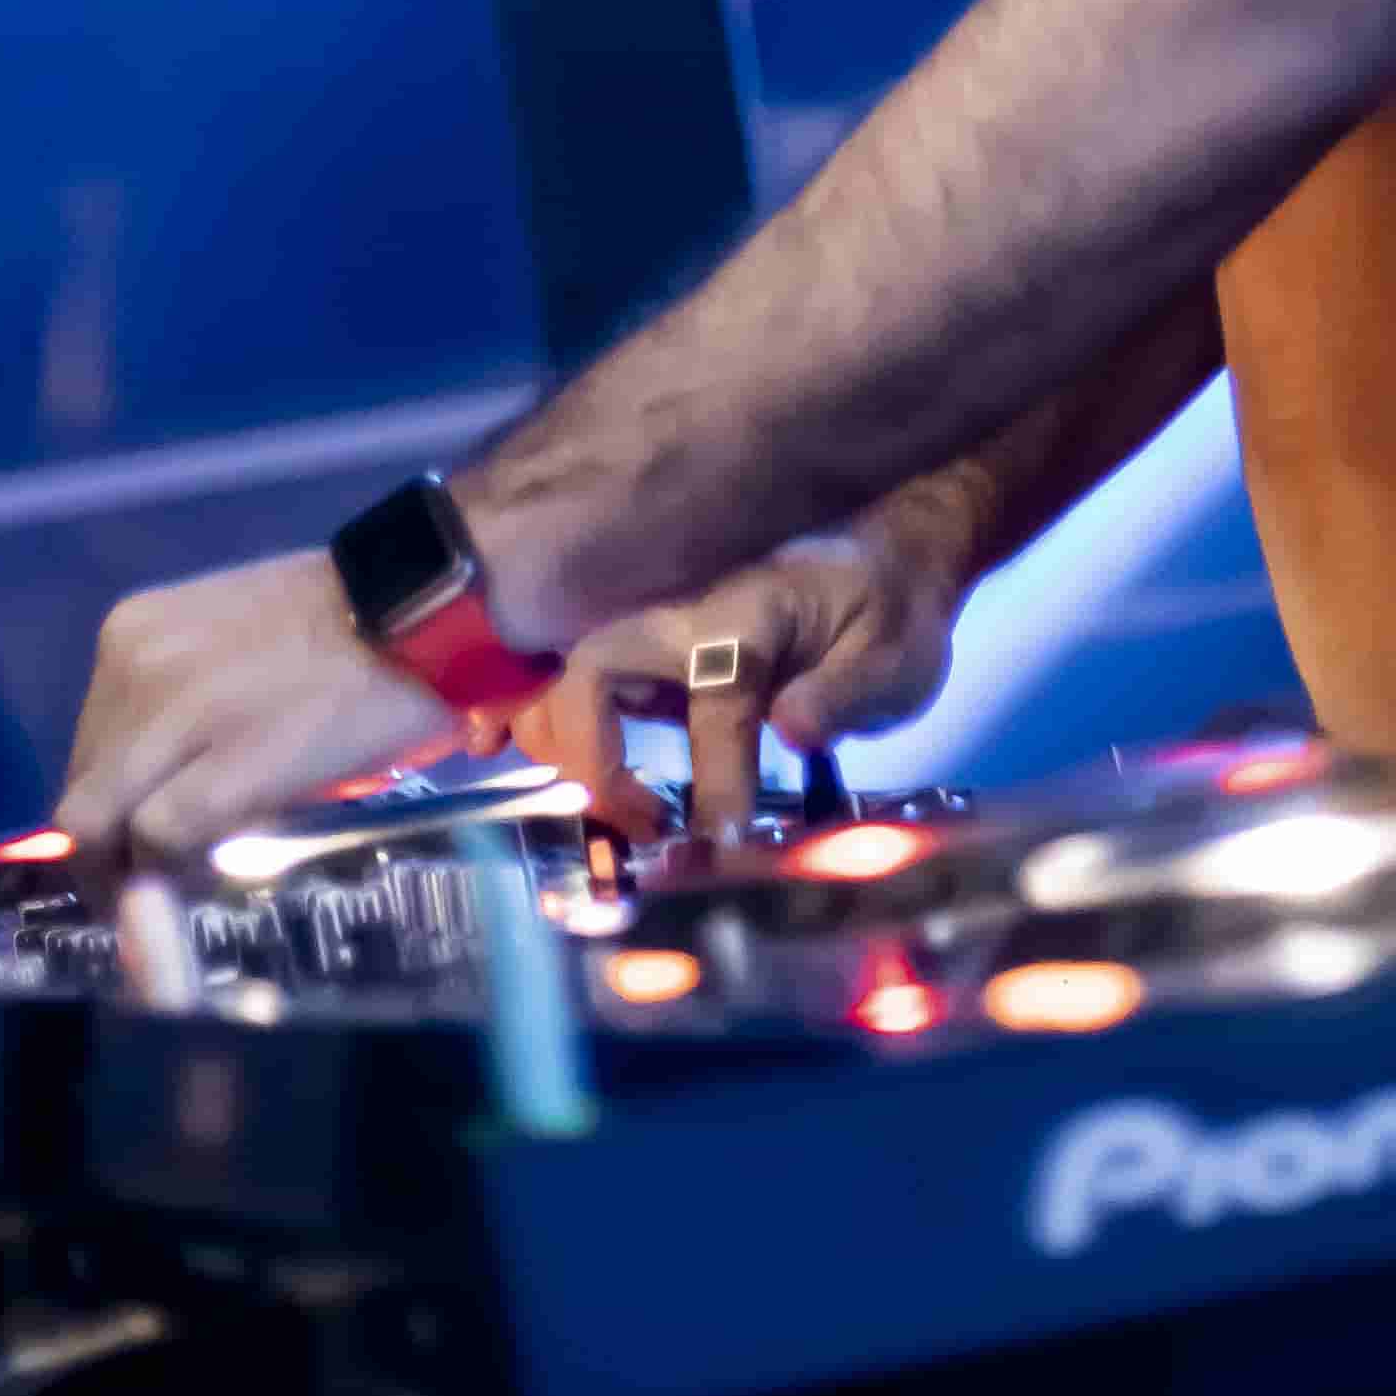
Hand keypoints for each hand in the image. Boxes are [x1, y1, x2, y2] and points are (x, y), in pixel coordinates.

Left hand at [57, 546, 454, 869]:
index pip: (86, 749)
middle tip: (151, 888)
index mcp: (133, 633)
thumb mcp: (230, 645)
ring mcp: (171, 716)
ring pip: (97, 827)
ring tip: (180, 891)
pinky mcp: (221, 766)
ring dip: (130, 877)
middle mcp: (132, 666)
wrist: (423, 608)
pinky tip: (210, 881)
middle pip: (80, 794)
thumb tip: (159, 786)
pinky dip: (171, 880)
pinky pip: (158, 845)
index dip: (108, 811)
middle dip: (106, 856)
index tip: (136, 847)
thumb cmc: (346, 626)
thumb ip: (181, 705)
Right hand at [482, 514, 965, 838]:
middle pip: (591, 675)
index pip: (718, 697)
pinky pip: (563, 684)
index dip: (719, 778)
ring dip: (563, 750)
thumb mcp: (896, 653)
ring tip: (615, 817)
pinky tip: (499, 752)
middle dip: (594, 761)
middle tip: (642, 829)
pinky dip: (534, 722)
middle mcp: (679, 611)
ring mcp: (647, 627)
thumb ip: (848, 692)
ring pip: (562, 681)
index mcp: (749, 610)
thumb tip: (793, 729)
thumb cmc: (889, 610)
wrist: (880, 552)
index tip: (726, 843)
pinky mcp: (636, 654)